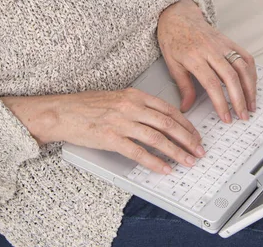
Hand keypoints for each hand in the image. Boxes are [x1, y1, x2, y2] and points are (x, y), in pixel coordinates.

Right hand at [57, 88, 204, 173]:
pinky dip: (155, 162)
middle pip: (168, 123)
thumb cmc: (87, 105)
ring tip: (188, 161)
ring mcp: (121, 122)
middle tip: (199, 151)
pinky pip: (138, 152)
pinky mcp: (111, 138)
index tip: (195, 135)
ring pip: (157, 138)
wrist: (63, 111)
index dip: (185, 124)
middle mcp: (131, 106)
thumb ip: (138, 106)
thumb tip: (159, 120)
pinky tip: (164, 169)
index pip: (168, 109)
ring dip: (176, 152)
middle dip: (187, 139)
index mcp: (134, 95)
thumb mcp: (117, 97)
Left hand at [157, 0, 256, 122]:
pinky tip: (252, 85)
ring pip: (242, 67)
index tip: (226, 117)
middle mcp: (210, 50)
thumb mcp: (172, 63)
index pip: (211, 83)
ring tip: (251, 105)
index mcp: (194, 57)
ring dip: (250, 88)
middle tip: (242, 116)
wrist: (178, 15)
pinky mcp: (229, 41)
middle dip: (239, 99)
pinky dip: (252, 72)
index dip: (220, 102)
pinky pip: (245, 56)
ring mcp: (222, 44)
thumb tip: (187, 108)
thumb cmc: (173, 38)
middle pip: (231, 77)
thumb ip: (183, 86)